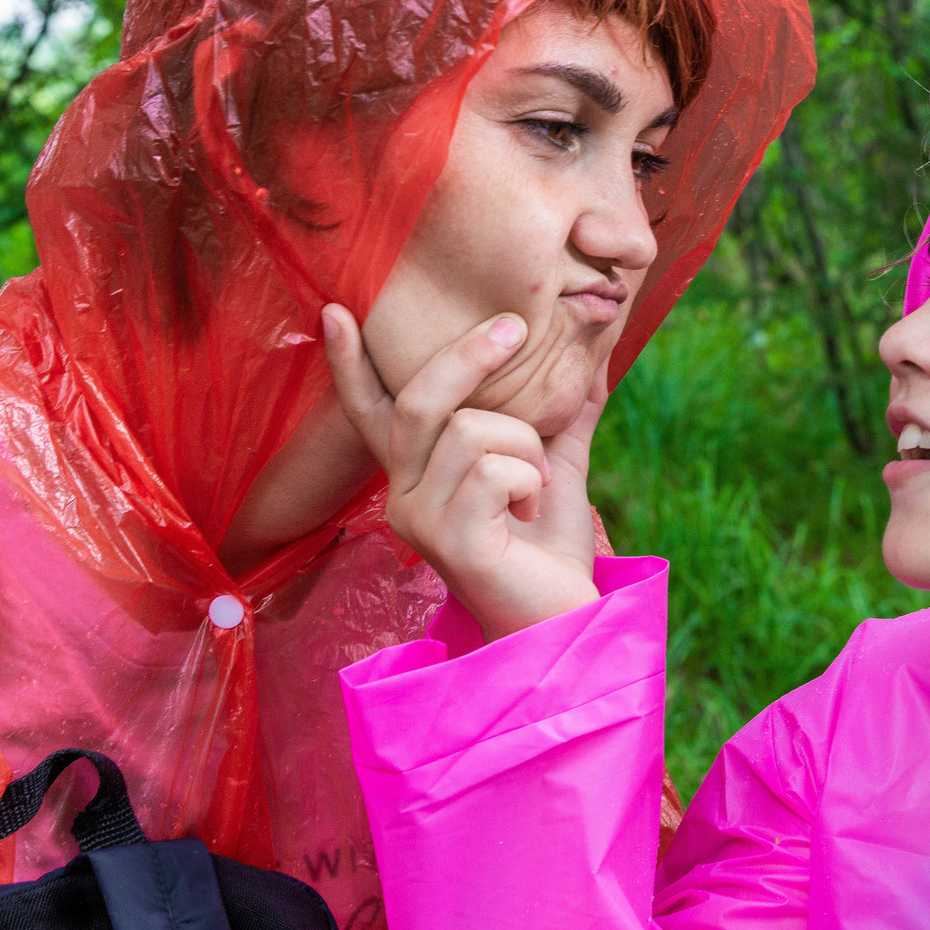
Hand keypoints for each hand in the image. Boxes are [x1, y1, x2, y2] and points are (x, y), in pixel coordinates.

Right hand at [323, 304, 606, 639]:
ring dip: (526, 445)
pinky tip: (529, 515)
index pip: (372, 412)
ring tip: (535, 488)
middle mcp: (404, 496)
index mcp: (420, 475)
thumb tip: (595, 353)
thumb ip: (564, 412)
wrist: (564, 619)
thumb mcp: (555, 466)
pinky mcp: (450, 540)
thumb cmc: (549, 550)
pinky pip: (492, 470)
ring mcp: (421, 520)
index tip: (334, 310)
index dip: (350, 365)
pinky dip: (529, 479)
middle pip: (421, 399)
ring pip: (471, 429)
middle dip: (470, 354)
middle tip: (513, 328)